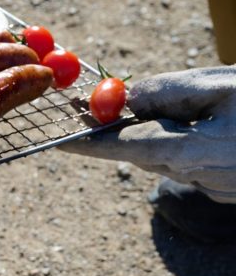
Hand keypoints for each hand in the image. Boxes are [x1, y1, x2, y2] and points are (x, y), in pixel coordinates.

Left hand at [59, 67, 235, 202]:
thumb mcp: (223, 85)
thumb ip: (169, 92)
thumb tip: (125, 99)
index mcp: (192, 152)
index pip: (124, 149)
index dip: (88, 143)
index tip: (57, 139)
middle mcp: (197, 177)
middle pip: (139, 153)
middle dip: (114, 132)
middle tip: (89, 103)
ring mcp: (212, 187)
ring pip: (163, 158)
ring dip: (152, 135)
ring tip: (154, 105)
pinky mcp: (224, 190)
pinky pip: (190, 165)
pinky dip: (181, 145)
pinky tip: (200, 124)